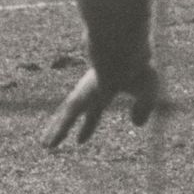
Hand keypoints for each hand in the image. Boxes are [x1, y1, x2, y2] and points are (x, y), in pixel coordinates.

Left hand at [39, 63, 159, 148]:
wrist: (122, 46)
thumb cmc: (138, 64)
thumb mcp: (149, 88)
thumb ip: (144, 106)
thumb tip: (136, 124)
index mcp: (104, 88)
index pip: (93, 111)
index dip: (87, 126)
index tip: (79, 139)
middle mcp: (90, 90)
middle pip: (75, 113)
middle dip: (65, 127)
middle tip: (50, 142)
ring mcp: (84, 91)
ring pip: (68, 114)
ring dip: (57, 130)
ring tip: (44, 146)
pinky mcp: (82, 94)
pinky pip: (69, 116)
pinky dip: (61, 130)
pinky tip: (49, 144)